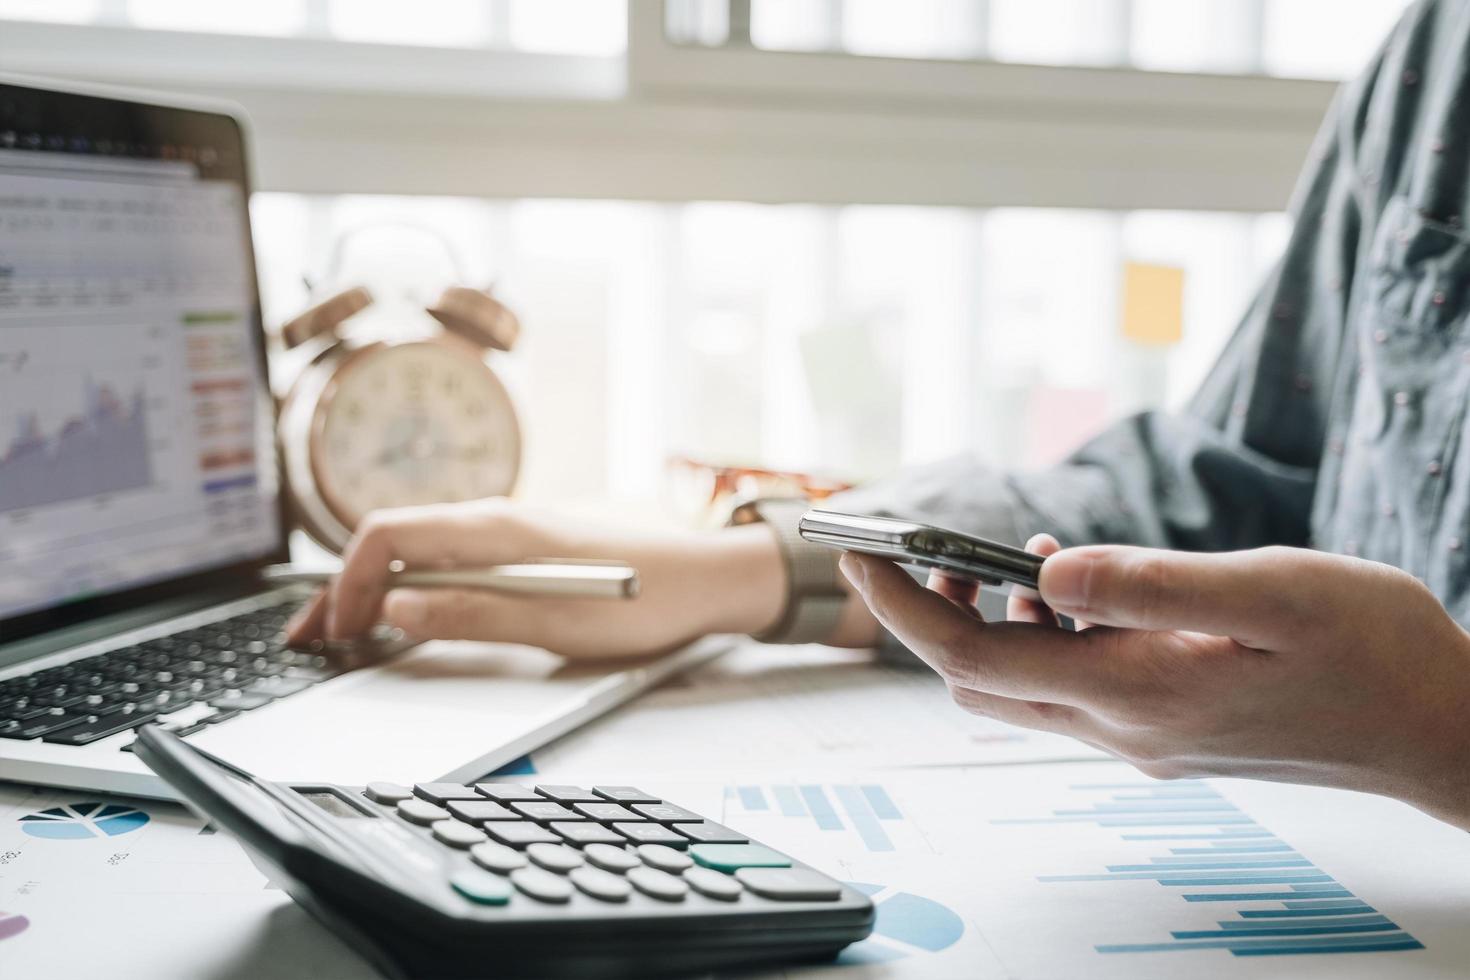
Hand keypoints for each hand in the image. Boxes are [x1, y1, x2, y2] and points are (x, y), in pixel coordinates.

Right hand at [287, 499, 790, 659]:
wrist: (707, 578)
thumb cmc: (643, 601)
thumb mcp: (555, 623)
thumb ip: (474, 613)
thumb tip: (397, 608)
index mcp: (497, 529)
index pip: (390, 535)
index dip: (350, 583)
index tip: (338, 631)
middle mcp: (496, 520)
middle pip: (395, 542)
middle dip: (345, 589)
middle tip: (311, 641)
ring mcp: (509, 533)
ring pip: (420, 553)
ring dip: (376, 590)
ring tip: (341, 634)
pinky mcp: (524, 550)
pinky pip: (450, 562)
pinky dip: (413, 588)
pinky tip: (404, 616)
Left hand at [840, 539, 1469, 830]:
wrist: (1440, 730)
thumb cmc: (1373, 652)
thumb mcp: (1272, 594)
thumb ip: (1153, 584)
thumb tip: (1047, 571)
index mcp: (1136, 691)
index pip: (972, 659)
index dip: (901, 608)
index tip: (856, 551)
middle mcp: (1122, 728)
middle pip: (978, 682)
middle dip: (924, 617)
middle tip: (907, 550)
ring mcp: (1141, 738)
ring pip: (1020, 689)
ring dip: (983, 629)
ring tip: (985, 564)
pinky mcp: (1164, 731)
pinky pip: (1069, 688)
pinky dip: (1042, 639)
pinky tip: (1070, 591)